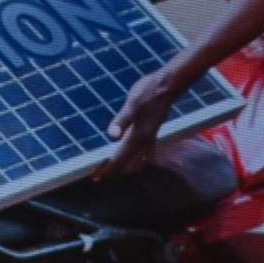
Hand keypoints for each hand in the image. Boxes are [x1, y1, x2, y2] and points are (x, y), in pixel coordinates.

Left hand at [99, 60, 190, 175]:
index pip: (119, 159)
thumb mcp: (133, 103)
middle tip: (98, 176)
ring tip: (112, 172)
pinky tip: (137, 164)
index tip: (95, 177)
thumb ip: (122, 120)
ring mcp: (150, 138)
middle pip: (127, 165)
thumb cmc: (150, 91)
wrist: (168, 85)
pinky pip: (146, 154)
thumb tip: (111, 135)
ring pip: (137, 162)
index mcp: (138, 135)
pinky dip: (138, 162)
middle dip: (113, 172)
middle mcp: (145, 141)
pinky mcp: (152, 132)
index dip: (106, 169)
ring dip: (124, 169)